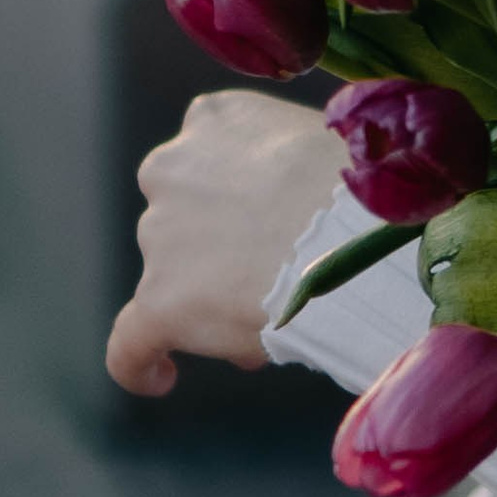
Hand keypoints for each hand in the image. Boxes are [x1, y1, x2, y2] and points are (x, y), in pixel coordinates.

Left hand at [104, 91, 338, 395]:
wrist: (357, 235)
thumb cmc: (364, 188)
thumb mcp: (325, 144)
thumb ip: (290, 166)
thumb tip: (292, 217)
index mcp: (216, 120)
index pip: (211, 157)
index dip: (239, 195)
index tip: (268, 222)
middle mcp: (172, 168)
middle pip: (188, 217)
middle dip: (224, 248)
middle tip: (278, 276)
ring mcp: (160, 235)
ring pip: (175, 276)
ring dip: (211, 297)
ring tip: (271, 320)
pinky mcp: (157, 300)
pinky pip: (131, 341)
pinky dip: (141, 361)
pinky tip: (160, 376)